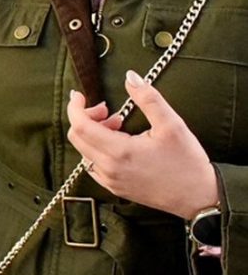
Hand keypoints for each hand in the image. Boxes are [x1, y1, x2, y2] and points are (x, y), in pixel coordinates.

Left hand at [67, 71, 219, 218]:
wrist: (200, 197)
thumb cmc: (187, 162)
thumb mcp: (172, 124)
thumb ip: (148, 98)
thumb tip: (130, 77)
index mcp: (120, 152)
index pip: (81, 126)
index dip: (75, 107)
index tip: (79, 94)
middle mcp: (109, 169)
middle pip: (77, 137)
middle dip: (86, 117)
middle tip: (108, 110)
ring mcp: (110, 181)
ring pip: (85, 151)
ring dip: (94, 134)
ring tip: (119, 126)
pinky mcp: (115, 188)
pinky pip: (93, 165)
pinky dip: (98, 149)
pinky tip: (119, 144)